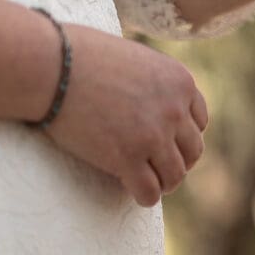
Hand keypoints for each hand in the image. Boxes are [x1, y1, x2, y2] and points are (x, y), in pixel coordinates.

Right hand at [45, 26, 206, 206]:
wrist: (55, 67)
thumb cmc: (86, 57)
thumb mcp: (138, 60)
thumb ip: (156, 83)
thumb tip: (157, 105)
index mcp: (180, 83)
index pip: (199, 122)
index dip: (183, 136)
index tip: (168, 144)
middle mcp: (175, 110)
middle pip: (192, 150)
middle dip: (178, 160)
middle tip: (159, 167)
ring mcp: (153, 136)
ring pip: (176, 174)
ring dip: (165, 183)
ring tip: (150, 184)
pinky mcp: (127, 158)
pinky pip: (149, 191)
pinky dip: (146, 196)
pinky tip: (135, 193)